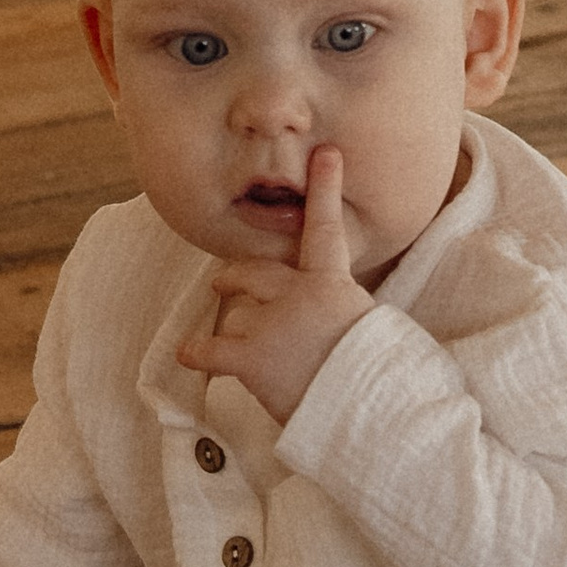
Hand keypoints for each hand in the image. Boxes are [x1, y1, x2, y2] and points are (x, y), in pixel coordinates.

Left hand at [176, 145, 375, 424]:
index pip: (327, 229)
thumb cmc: (380, 376)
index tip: (326, 155)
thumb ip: (347, 310)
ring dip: (235, 327)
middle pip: (258, 272)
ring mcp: (274, 325)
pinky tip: (187, 354)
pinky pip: (213, 350)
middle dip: (238, 274)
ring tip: (229, 337)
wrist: (372, 411)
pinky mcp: (253, 359)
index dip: (327, 189)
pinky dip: (198, 352)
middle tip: (224, 280)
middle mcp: (300, 295)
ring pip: (238, 313)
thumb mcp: (375, 328)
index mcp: (335, 285)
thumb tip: (339, 317)